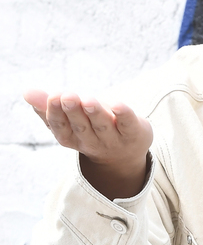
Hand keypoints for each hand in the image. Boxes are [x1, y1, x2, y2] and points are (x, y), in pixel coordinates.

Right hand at [24, 89, 152, 199]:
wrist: (126, 153)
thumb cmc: (93, 129)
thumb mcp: (71, 120)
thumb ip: (49, 108)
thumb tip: (26, 92)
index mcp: (73, 138)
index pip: (61, 128)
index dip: (56, 114)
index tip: (53, 97)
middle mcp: (92, 142)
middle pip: (82, 127)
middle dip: (74, 111)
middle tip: (67, 95)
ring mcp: (114, 140)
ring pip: (103, 126)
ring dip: (95, 113)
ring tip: (87, 99)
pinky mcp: (134, 134)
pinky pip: (129, 125)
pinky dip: (124, 115)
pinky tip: (118, 105)